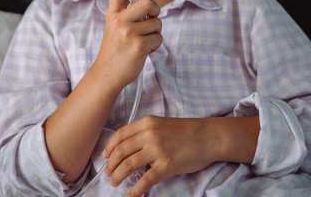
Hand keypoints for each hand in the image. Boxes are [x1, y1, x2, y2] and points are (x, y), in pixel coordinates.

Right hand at [94, 0, 162, 90]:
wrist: (107, 74)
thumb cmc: (115, 51)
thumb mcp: (114, 28)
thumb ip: (127, 15)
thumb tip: (149, 6)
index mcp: (113, 14)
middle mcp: (119, 20)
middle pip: (149, 2)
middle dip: (156, 10)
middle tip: (152, 19)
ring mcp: (129, 32)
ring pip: (157, 23)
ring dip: (155, 34)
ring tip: (144, 42)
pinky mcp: (139, 45)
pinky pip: (159, 38)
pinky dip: (156, 46)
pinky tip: (144, 52)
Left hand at [102, 116, 219, 196]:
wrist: (208, 136)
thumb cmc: (186, 131)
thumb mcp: (162, 124)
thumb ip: (145, 132)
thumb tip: (129, 147)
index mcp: (147, 123)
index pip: (120, 135)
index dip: (109, 148)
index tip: (105, 157)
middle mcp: (149, 134)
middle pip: (120, 151)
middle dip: (111, 165)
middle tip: (108, 174)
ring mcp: (158, 149)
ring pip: (128, 165)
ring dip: (118, 177)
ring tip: (115, 183)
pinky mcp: (167, 165)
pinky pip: (145, 180)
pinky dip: (135, 190)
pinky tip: (130, 195)